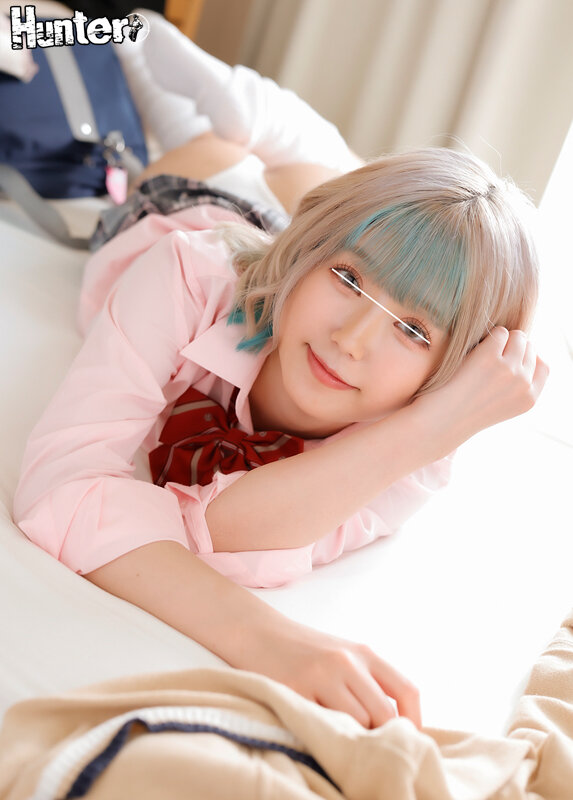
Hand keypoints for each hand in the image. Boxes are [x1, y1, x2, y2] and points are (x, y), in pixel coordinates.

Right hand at [247, 618, 420, 729]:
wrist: (259, 633)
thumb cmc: (306, 652)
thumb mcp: (344, 657)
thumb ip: (369, 684)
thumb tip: (399, 729)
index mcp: (363, 653)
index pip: (406, 690)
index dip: (415, 722)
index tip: (410, 742)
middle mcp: (345, 662)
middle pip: (383, 715)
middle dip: (380, 737)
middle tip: (372, 751)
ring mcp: (319, 676)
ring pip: (355, 724)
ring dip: (353, 739)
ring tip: (343, 742)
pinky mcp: (293, 690)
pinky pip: (321, 725)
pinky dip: (325, 736)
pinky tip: (321, 735)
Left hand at [416, 327, 548, 449]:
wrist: (439, 421)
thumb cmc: (463, 410)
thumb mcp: (500, 403)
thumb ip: (516, 382)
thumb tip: (524, 348)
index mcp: (529, 399)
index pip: (543, 366)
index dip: (526, 358)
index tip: (508, 359)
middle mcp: (524, 384)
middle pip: (528, 348)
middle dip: (511, 347)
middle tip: (487, 359)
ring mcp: (510, 370)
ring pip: (517, 337)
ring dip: (500, 339)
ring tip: (480, 355)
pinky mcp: (491, 357)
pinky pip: (499, 333)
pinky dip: (486, 337)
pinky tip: (472, 352)